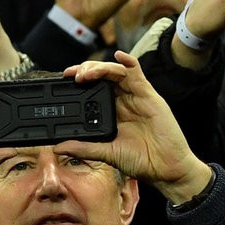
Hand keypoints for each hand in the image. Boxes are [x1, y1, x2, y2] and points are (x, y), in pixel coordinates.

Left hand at [59, 51, 208, 201]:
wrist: (165, 169)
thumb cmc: (141, 161)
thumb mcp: (107, 154)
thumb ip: (84, 148)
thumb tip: (59, 146)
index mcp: (112, 112)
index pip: (93, 89)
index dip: (79, 81)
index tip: (64, 80)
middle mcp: (123, 101)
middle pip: (102, 76)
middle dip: (86, 70)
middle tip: (73, 75)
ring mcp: (136, 96)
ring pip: (116, 71)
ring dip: (100, 68)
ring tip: (86, 73)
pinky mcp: (149, 95)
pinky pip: (138, 73)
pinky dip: (128, 61)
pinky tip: (119, 56)